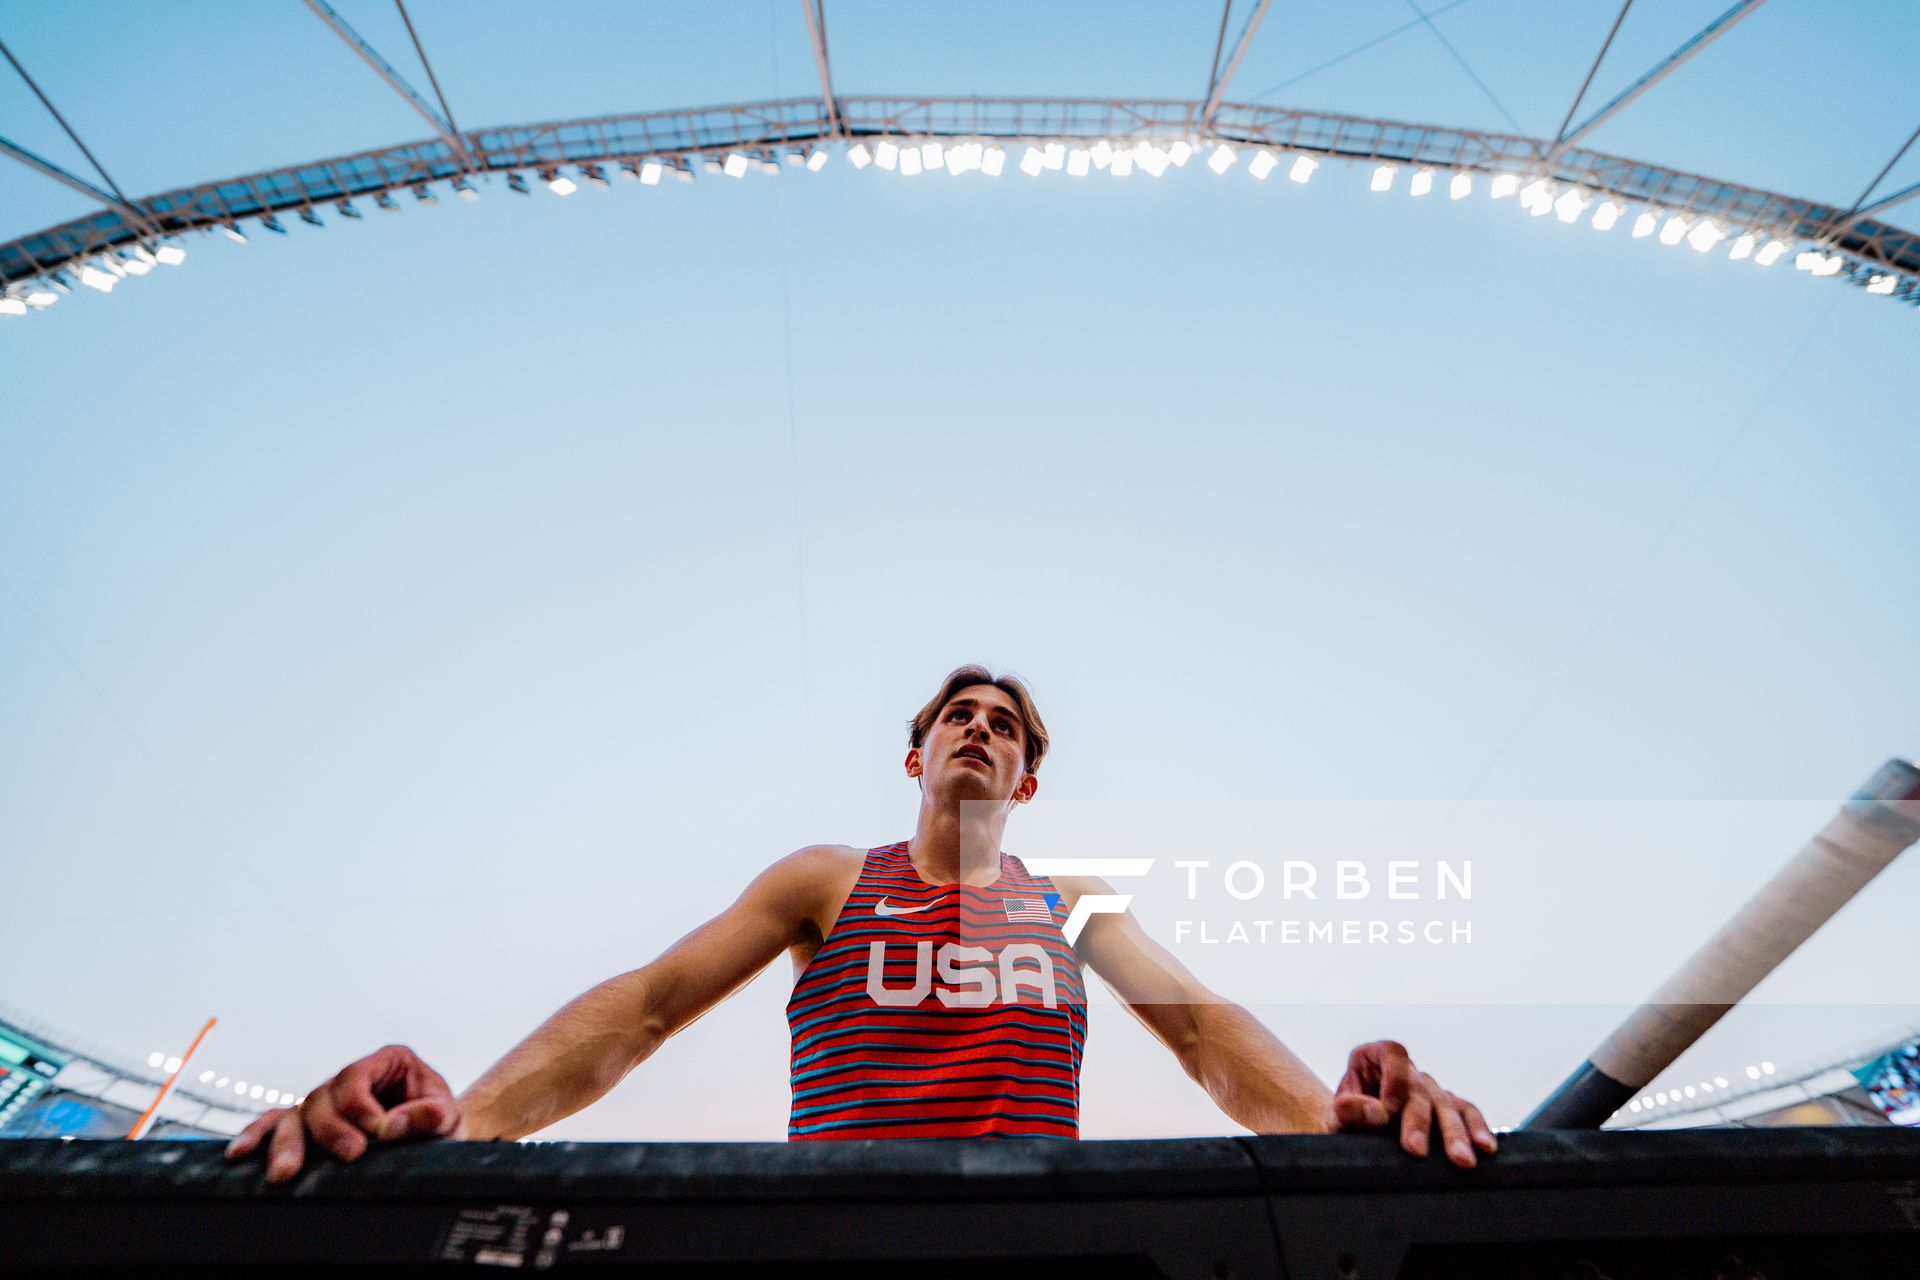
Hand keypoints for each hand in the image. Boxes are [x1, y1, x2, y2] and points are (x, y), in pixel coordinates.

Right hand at [224, 1044, 465, 1183]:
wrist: (436, 1140)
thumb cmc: (440, 1123)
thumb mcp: (447, 1116)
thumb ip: (429, 1115)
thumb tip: (394, 1125)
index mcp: (387, 1061)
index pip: (358, 1077)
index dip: (362, 1106)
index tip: (380, 1134)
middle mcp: (351, 1078)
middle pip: (323, 1097)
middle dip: (330, 1129)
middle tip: (350, 1155)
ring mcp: (328, 1101)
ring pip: (297, 1114)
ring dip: (287, 1143)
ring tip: (284, 1173)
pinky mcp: (311, 1125)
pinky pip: (277, 1124)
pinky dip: (258, 1136)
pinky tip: (241, 1153)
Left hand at [1329, 1039, 1496, 1168]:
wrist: (1357, 1132)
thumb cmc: (1347, 1120)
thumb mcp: (1337, 1116)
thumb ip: (1348, 1110)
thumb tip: (1376, 1112)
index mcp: (1374, 1057)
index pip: (1392, 1053)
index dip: (1393, 1078)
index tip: (1386, 1111)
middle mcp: (1406, 1069)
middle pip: (1419, 1088)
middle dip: (1419, 1122)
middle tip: (1416, 1150)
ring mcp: (1430, 1087)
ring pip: (1446, 1104)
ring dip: (1454, 1133)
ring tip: (1461, 1159)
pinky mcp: (1448, 1107)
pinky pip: (1466, 1111)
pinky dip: (1476, 1128)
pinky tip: (1485, 1146)